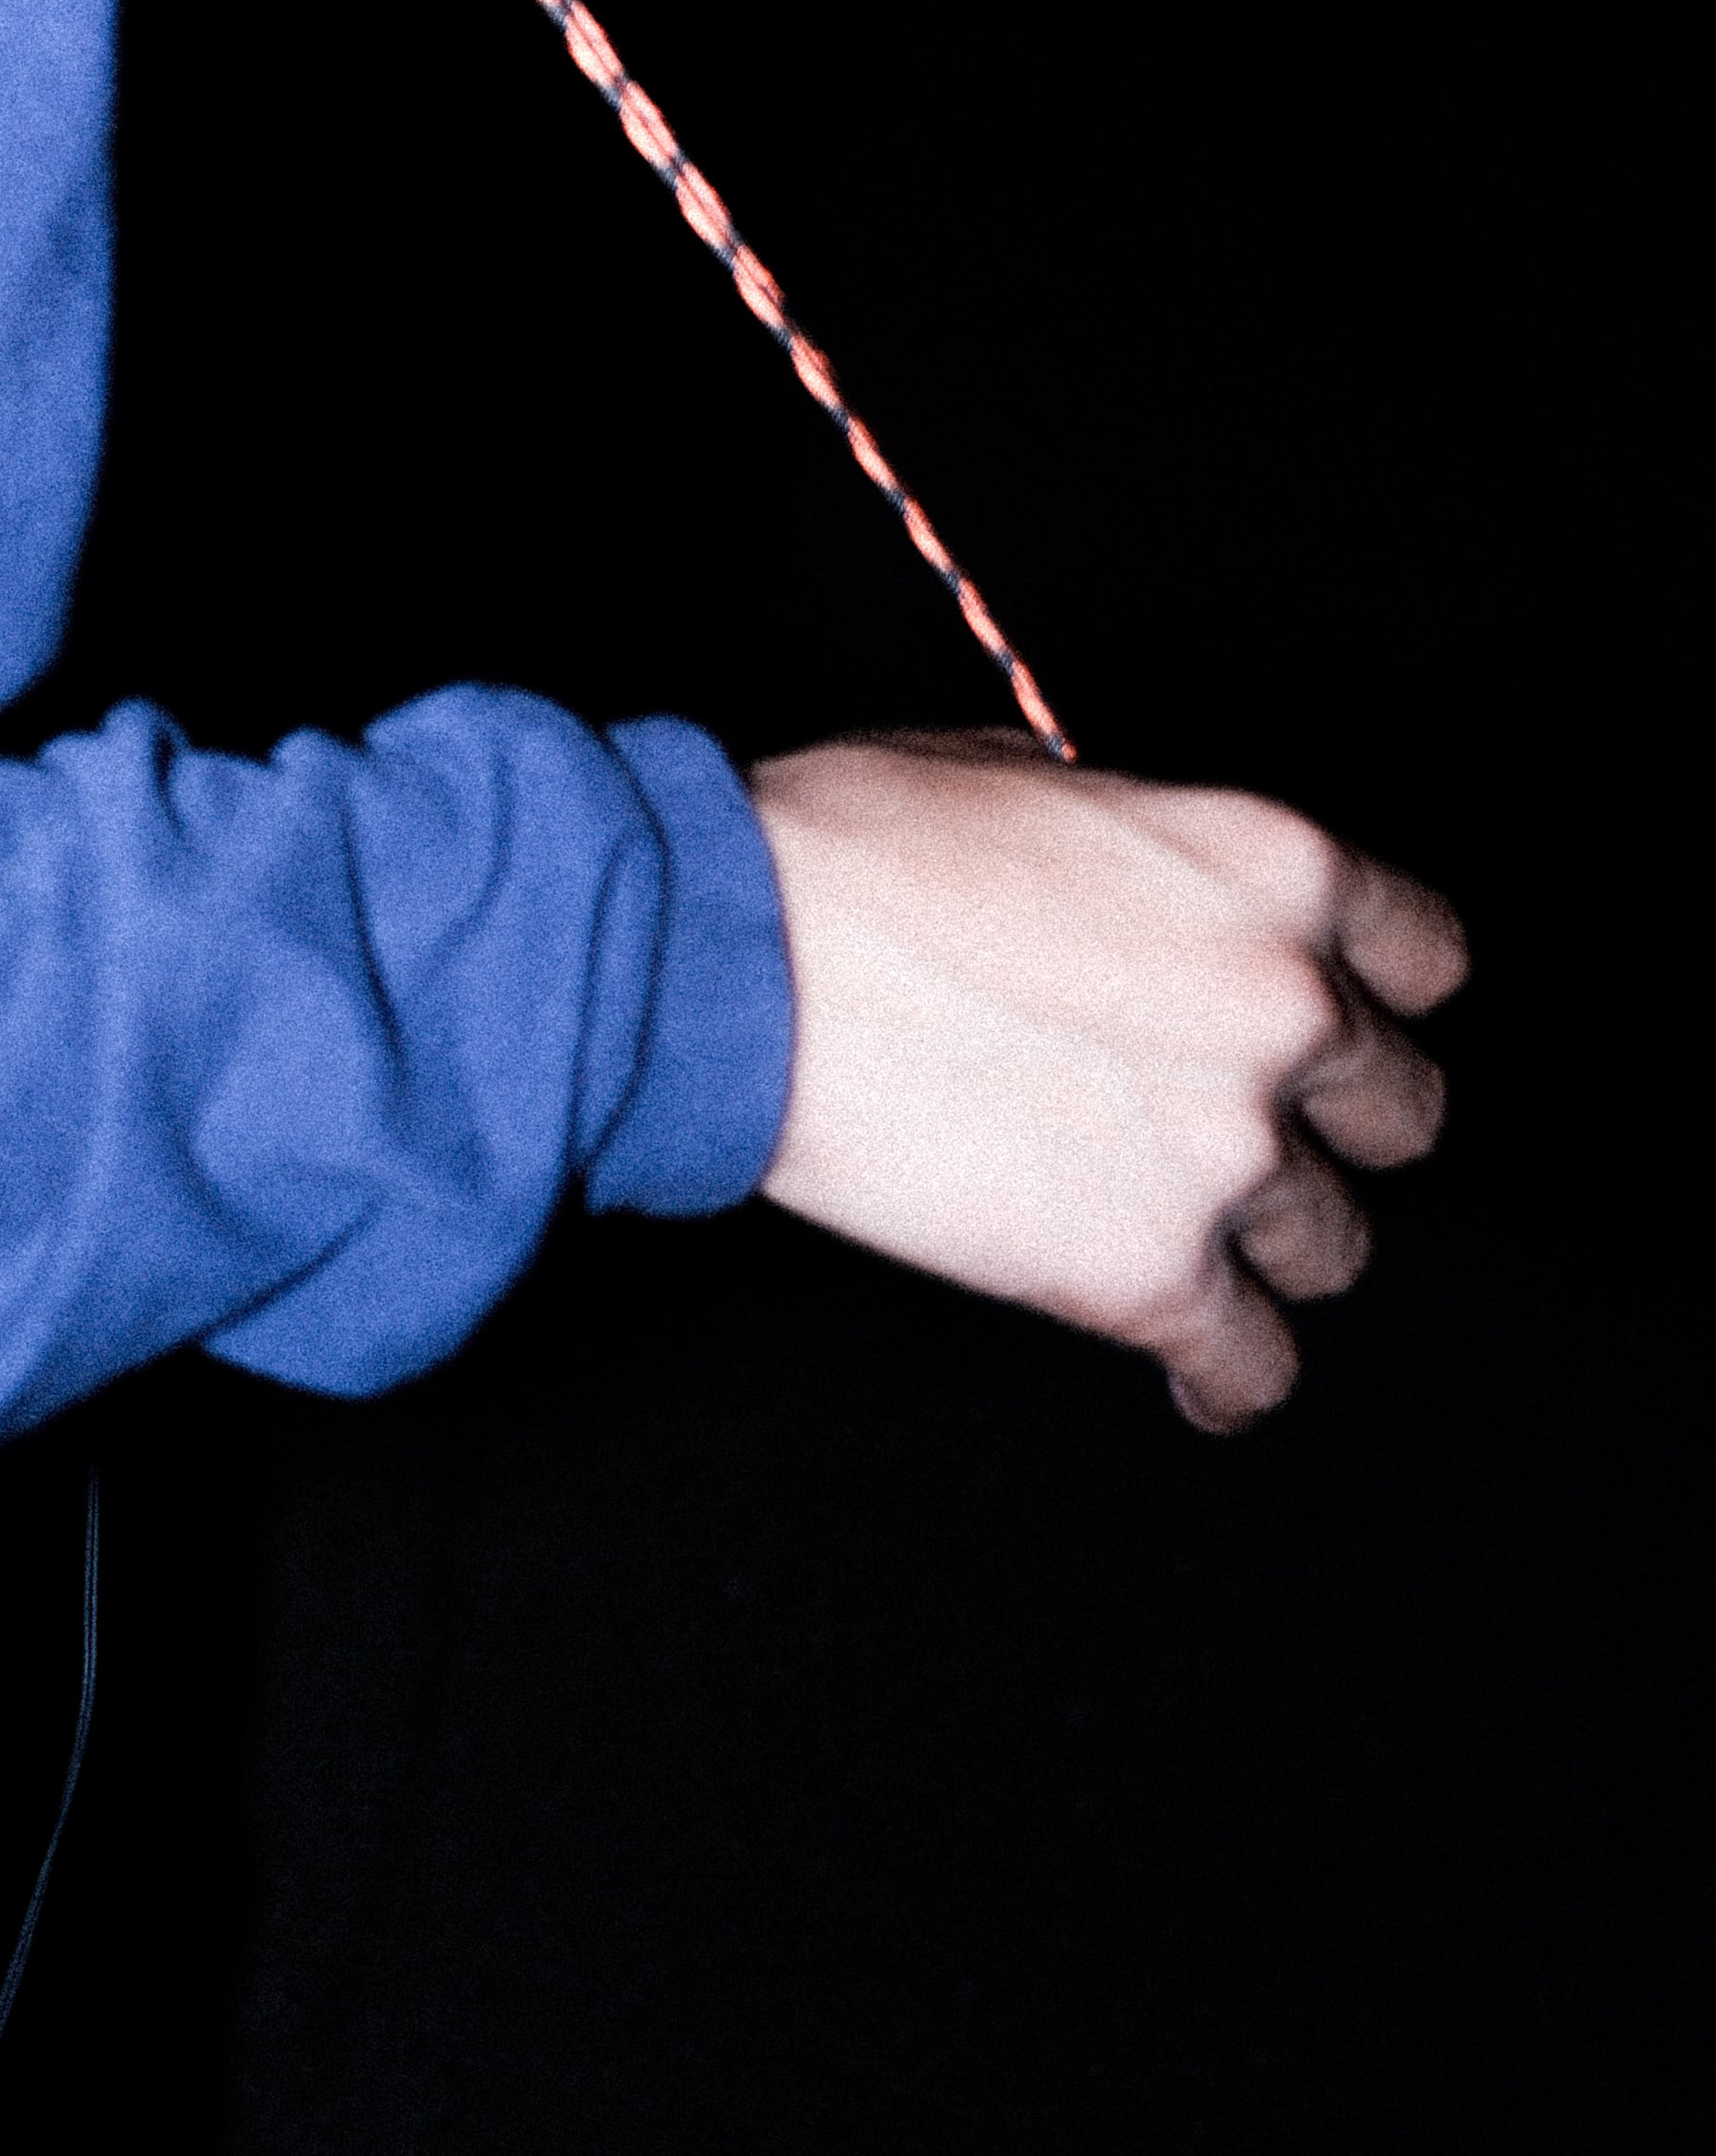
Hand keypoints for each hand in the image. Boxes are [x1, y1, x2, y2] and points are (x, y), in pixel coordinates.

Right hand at [747, 735, 1466, 1429]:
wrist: (730, 958)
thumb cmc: (847, 851)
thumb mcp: (1031, 782)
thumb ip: (1148, 854)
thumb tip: (1152, 897)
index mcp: (1270, 866)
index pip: (1424, 955)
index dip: (1373, 993)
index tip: (1337, 1021)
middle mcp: (1285, 1007)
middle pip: (1398, 1111)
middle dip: (1324, 1119)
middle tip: (1239, 1120)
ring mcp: (1228, 1150)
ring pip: (1330, 1244)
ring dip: (1258, 1238)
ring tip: (1178, 1227)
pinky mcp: (1150, 1274)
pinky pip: (1254, 1368)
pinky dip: (1224, 1374)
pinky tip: (1195, 1366)